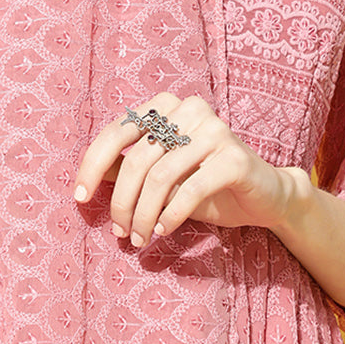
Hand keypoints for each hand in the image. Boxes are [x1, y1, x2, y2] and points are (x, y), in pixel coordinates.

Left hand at [75, 92, 300, 247]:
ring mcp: (214, 130)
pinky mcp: (234, 157)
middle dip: (121, 202)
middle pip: (136, 159)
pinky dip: (170, 216)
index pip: (116, 131)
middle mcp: (189, 109)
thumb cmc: (205, 184)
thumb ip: (127, 169)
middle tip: (120, 232)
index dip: (91, 166)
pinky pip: (189, 190)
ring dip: (144, 215)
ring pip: (160, 177)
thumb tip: (85, 179)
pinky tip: (163, 231)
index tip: (79, 198)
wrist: (264, 195)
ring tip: (140, 238)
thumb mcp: (160, 176)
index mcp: (166, 105)